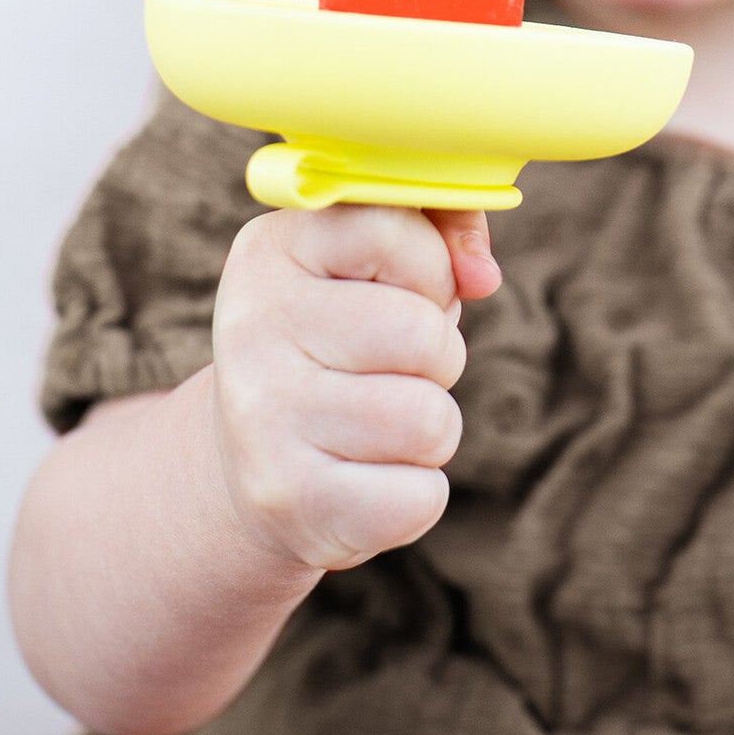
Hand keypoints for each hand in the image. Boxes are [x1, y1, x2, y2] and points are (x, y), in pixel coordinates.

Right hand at [208, 204, 499, 572]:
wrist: (251, 456)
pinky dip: (415, 492)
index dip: (428, 266)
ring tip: (379, 420)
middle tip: (391, 367)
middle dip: (437, 355)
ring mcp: (263, 422)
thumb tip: (482, 275)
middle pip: (423, 334)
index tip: (398, 289)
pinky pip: (422, 498)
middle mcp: (252, 330)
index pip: (391, 228)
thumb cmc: (341, 335)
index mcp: (270, 251)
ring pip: (430, 419)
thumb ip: (442, 228)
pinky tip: (365, 477)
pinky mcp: (292, 505)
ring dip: (431, 424)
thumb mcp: (373, 259)